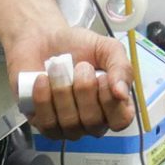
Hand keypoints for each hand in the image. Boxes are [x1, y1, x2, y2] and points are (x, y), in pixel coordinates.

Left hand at [9, 21, 135, 138]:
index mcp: (114, 104)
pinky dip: (44, 98)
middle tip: (80, 65)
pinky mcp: (44, 124)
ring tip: (57, 67)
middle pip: (93, 122)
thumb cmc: (78, 45)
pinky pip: (47, 123)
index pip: (121, 120)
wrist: (42, 38)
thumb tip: (122, 94)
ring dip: (62, 91)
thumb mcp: (108, 49)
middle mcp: (94, 120)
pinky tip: (42, 79)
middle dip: (84, 89)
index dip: (111, 101)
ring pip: (70, 123)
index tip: (102, 76)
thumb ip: (122, 68)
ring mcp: (68, 126)